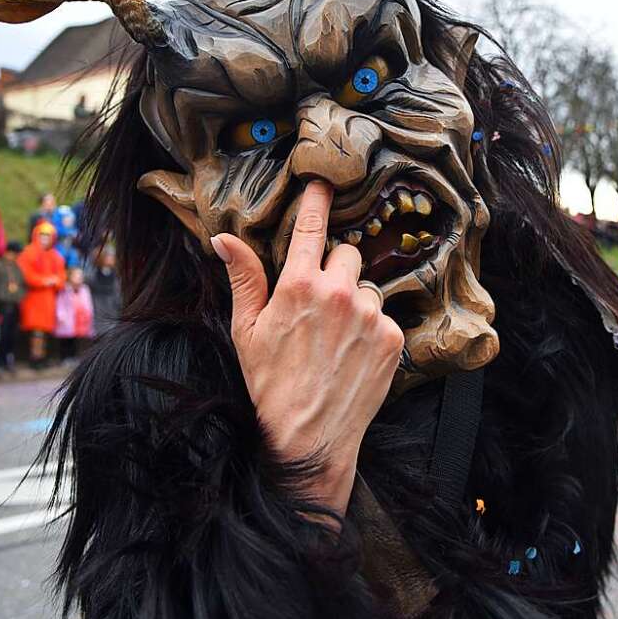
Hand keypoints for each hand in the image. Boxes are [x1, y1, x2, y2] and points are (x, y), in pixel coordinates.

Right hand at [212, 181, 403, 514]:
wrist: (309, 437)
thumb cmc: (270, 384)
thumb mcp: (247, 330)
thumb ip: (244, 278)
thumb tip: (224, 239)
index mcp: (299, 285)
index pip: (311, 226)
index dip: (317, 199)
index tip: (323, 181)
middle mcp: (339, 293)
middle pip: (348, 252)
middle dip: (335, 268)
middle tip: (320, 301)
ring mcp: (371, 316)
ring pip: (368, 286)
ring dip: (356, 301)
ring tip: (336, 336)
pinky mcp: (393, 338)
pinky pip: (384, 317)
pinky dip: (372, 329)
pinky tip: (353, 353)